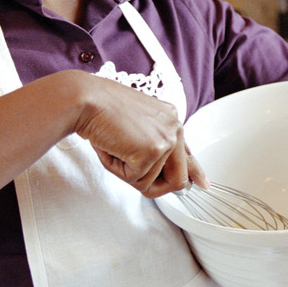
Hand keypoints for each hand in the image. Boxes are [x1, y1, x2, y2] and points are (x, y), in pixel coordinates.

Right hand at [71, 74, 207, 197]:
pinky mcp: (151, 151)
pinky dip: (116, 169)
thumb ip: (153, 144)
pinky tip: (110, 147)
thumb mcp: (135, 126)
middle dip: (156, 187)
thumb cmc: (101, 110)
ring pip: (150, 182)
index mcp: (171, 119)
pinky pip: (134, 179)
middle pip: (178, 179)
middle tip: (133, 175)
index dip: (193, 172)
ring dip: (125, 171)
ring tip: (114, 146)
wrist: (85, 99)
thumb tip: (162, 170)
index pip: (187, 154)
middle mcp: (174, 128)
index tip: (202, 184)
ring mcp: (165, 140)